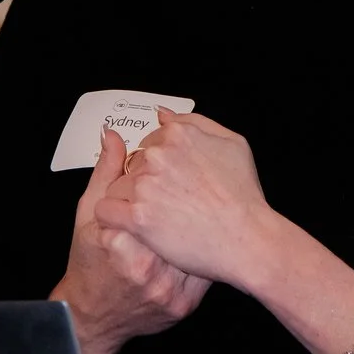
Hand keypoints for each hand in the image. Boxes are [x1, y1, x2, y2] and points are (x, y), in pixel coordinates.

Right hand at [50, 127, 208, 353]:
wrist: (93, 316)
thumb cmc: (88, 263)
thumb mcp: (86, 216)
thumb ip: (104, 174)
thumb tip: (112, 135)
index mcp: (121, 242)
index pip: (157, 201)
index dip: (166, 183)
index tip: (168, 175)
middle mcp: (146, 269)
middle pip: (181, 223)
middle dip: (187, 203)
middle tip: (191, 190)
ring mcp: (167, 290)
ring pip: (198, 246)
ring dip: (203, 225)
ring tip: (202, 210)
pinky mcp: (183, 305)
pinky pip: (205, 273)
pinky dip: (208, 254)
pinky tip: (205, 239)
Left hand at [93, 112, 353, 353]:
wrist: (248, 238)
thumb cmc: (244, 195)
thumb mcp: (233, 143)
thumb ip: (194, 123)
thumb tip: (162, 115)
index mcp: (178, 134)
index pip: (149, 142)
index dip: (158, 164)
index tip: (169, 182)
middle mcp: (157, 155)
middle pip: (132, 164)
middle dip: (144, 182)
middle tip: (166, 203)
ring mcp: (145, 185)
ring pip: (117, 186)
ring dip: (128, 200)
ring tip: (153, 218)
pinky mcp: (137, 217)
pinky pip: (105, 211)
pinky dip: (113, 219)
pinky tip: (130, 226)